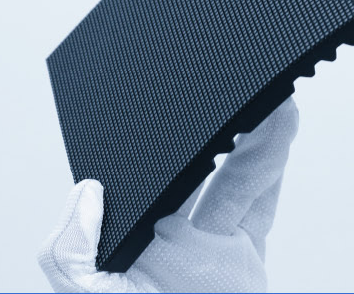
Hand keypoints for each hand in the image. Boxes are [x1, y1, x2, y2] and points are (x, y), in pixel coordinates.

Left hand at [38, 97, 298, 292]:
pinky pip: (261, 206)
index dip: (164, 144)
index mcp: (130, 246)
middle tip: (238, 98)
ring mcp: (213, 247)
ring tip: (272, 108)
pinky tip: (280, 139)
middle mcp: (171, 241)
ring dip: (258, 141)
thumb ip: (73, 253)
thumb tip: (85, 194)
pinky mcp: (245, 256)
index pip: (147, 179)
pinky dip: (274, 172)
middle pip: (201, 171)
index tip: (177, 115)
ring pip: (238, 181)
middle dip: (220, 130)